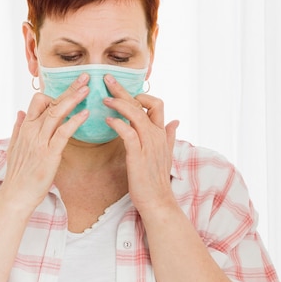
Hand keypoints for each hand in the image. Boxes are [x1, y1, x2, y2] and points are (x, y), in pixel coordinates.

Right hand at [0, 73, 89, 210]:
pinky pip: (63, 132)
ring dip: (73, 98)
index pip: (39, 101)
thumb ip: (18, 128)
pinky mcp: (49, 154)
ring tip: (88, 89)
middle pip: (51, 102)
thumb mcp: (13, 147)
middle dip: (69, 88)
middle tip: (85, 76)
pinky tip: (85, 114)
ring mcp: (40, 141)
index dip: (57, 93)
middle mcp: (31, 130)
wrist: (15, 196)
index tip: (72, 88)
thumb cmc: (18, 174)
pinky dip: (74, 121)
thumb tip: (20, 112)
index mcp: (25, 128)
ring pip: (57, 112)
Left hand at [103, 74, 179, 214]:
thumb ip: (170, 135)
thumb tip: (176, 121)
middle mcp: (157, 135)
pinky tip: (107, 120)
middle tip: (108, 79)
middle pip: (142, 104)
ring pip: (135, 114)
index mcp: (162, 133)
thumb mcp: (166, 154)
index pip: (156, 104)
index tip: (124, 92)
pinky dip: (117, 124)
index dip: (140, 95)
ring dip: (119, 104)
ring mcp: (149, 144)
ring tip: (104, 99)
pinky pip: (128, 133)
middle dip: (124, 90)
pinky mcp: (138, 155)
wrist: (158, 201)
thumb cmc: (156, 179)